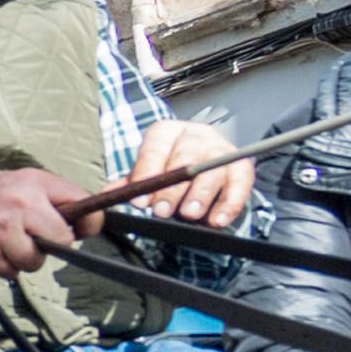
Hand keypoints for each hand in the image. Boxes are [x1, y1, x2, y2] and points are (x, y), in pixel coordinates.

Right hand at [0, 168, 84, 274]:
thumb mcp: (17, 186)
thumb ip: (50, 200)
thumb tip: (88, 223)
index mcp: (35, 181)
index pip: (83, 204)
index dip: (88, 224)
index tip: (79, 232)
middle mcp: (24, 200)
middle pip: (63, 239)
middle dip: (50, 247)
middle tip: (31, 240)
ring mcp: (5, 224)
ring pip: (36, 260)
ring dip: (22, 260)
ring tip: (4, 245)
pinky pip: (12, 270)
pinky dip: (3, 266)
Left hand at [112, 118, 252, 230]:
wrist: (200, 164)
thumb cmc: (169, 167)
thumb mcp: (148, 171)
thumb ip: (131, 182)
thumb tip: (109, 193)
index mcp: (167, 131)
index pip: (155, 148)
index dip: (147, 173)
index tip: (140, 200)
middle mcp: (196, 135)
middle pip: (186, 158)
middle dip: (173, 188)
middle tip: (163, 210)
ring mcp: (221, 148)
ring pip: (213, 169)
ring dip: (200, 195)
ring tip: (189, 214)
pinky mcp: (241, 166)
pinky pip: (240, 182)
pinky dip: (230, 203)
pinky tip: (218, 220)